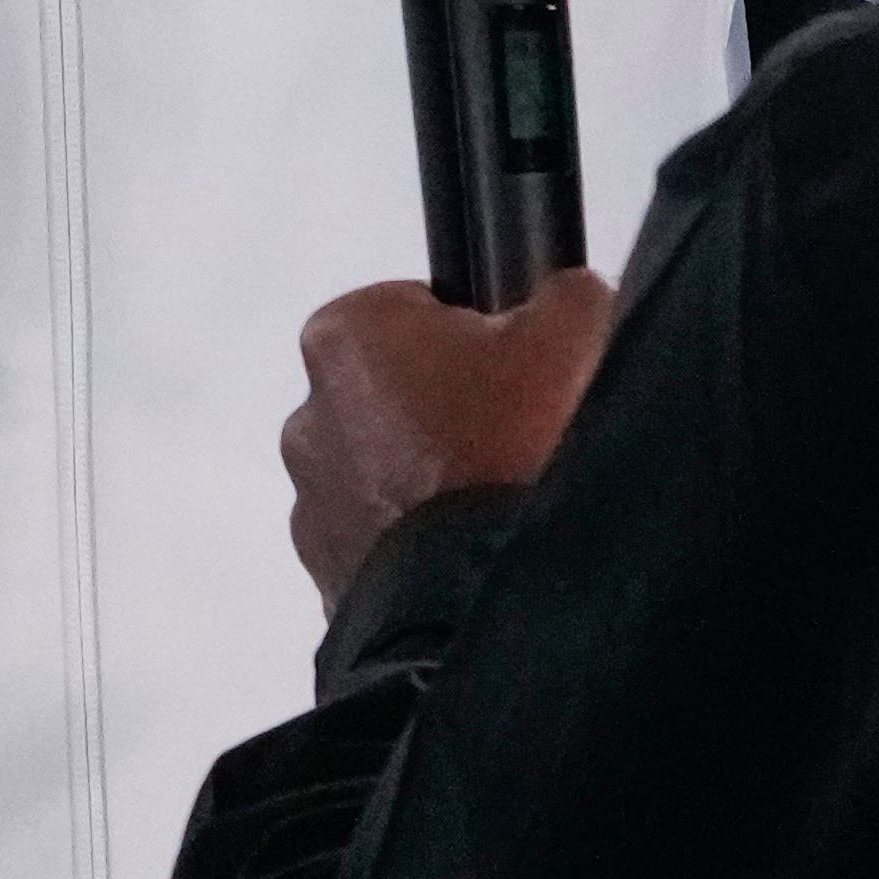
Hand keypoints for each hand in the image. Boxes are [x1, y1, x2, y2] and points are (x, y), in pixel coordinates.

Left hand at [278, 268, 617, 609]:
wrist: (482, 585)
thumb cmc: (507, 449)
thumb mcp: (569, 331)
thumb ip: (564, 294)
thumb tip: (567, 297)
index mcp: (345, 334)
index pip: (415, 310)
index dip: (476, 335)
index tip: (512, 368)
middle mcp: (309, 412)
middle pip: (396, 391)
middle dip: (447, 408)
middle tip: (514, 434)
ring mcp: (312, 500)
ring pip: (387, 471)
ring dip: (430, 479)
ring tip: (494, 495)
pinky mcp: (327, 571)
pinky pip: (383, 540)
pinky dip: (420, 539)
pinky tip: (470, 542)